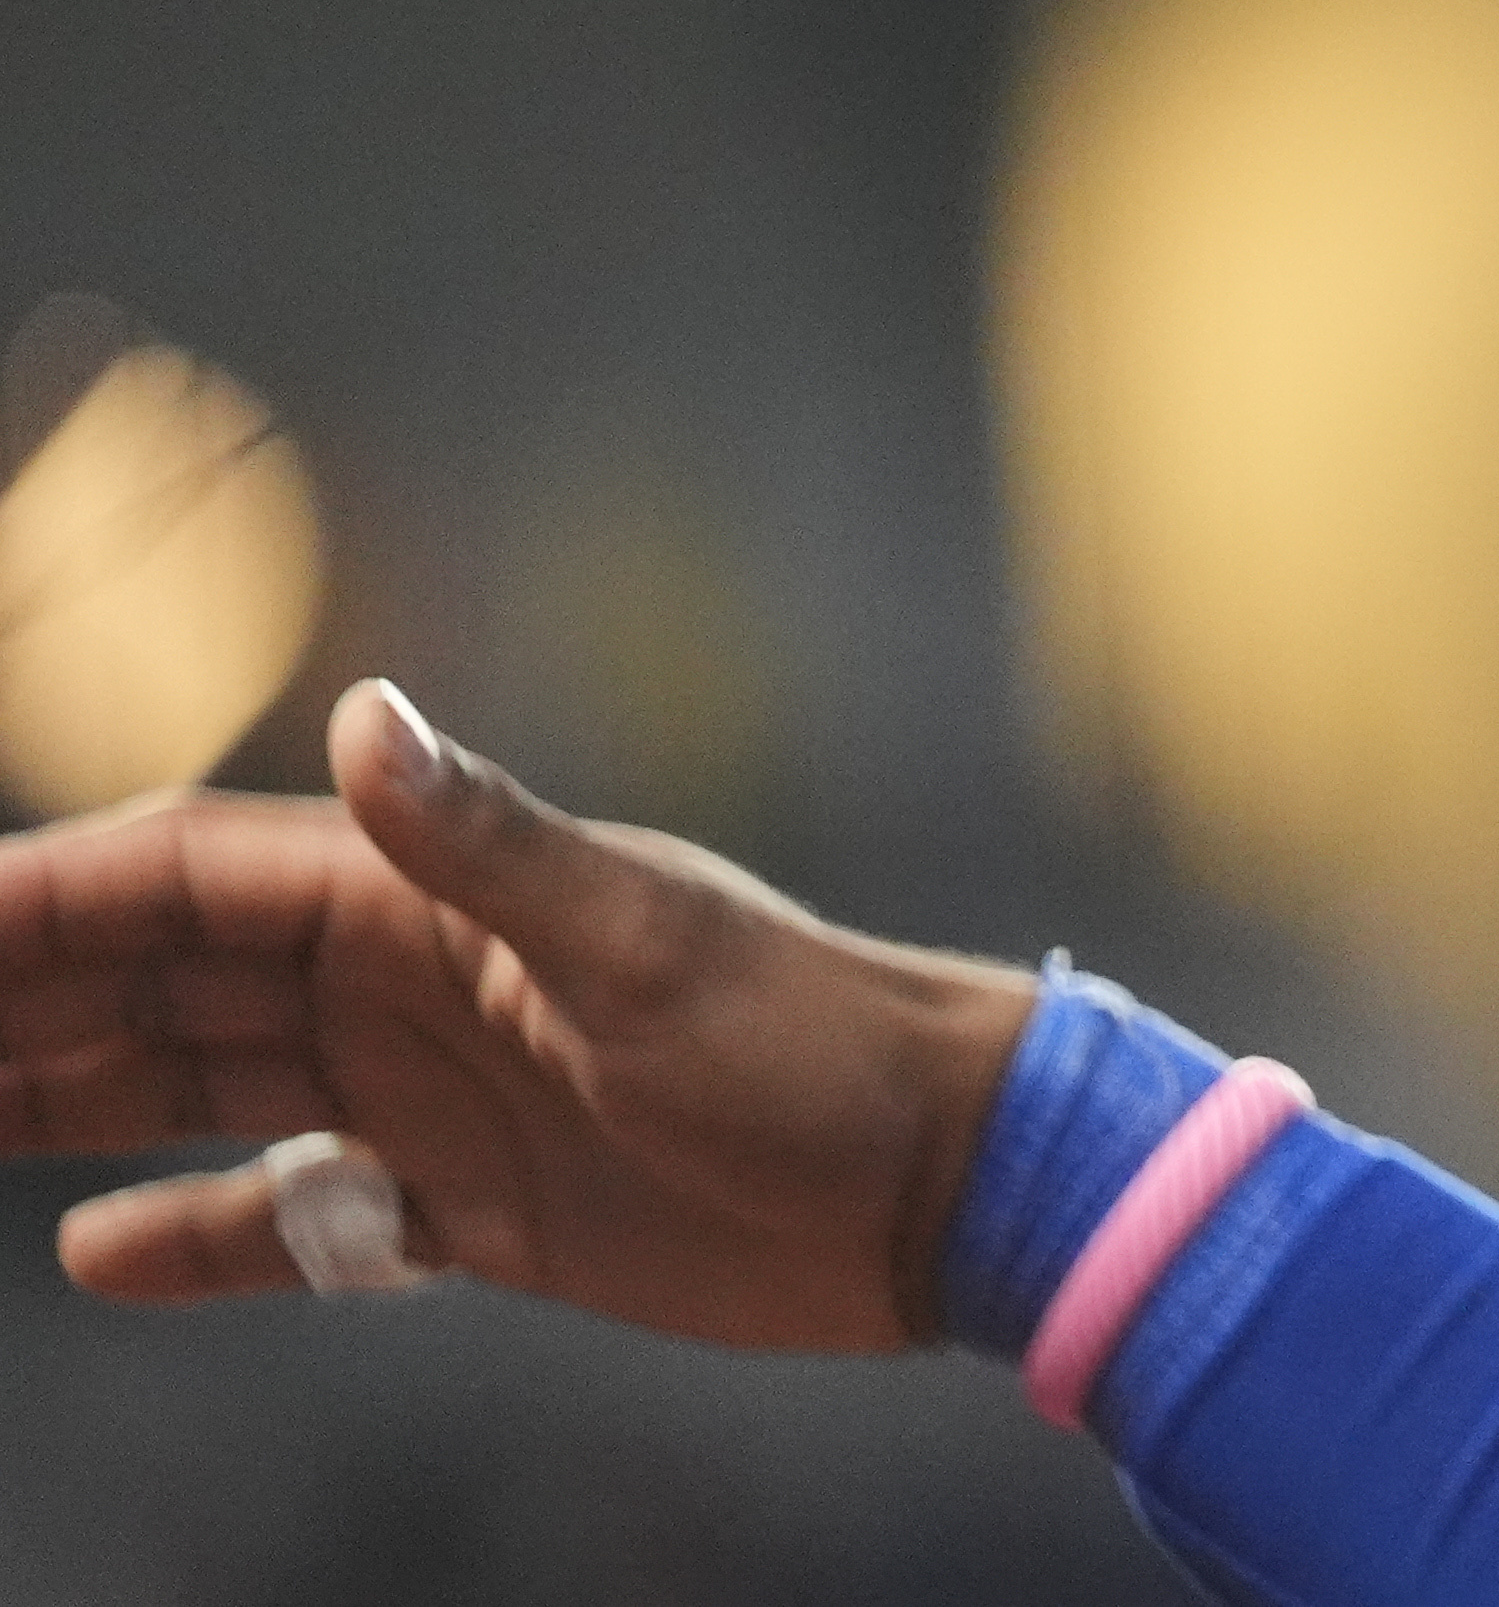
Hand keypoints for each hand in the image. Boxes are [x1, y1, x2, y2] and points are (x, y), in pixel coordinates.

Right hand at [0, 680, 1036, 1349]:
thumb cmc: (818, 1044)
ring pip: (205, 1088)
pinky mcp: (477, 1206)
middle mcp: (415, 983)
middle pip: (166, 981)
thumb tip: (364, 719)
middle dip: (28, 997)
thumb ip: (489, 844)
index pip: (190, 878)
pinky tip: (97, 1250)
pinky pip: (300, 1220)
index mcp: (436, 902)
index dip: (47, 898)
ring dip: (73, 1099)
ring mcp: (438, 1094)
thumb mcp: (645, 943)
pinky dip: (205, 1235)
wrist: (938, 1179)